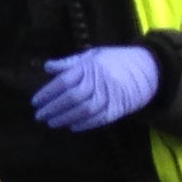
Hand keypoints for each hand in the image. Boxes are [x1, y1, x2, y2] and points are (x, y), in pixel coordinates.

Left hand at [31, 45, 161, 131]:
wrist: (146, 69)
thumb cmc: (114, 60)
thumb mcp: (92, 55)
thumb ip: (68, 63)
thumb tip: (47, 67)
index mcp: (90, 67)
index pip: (64, 81)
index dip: (48, 92)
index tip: (35, 101)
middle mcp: (99, 82)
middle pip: (71, 97)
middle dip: (53, 108)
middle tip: (39, 115)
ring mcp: (109, 96)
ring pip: (83, 110)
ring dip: (65, 118)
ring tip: (51, 122)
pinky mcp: (117, 109)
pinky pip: (98, 119)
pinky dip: (83, 124)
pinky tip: (71, 126)